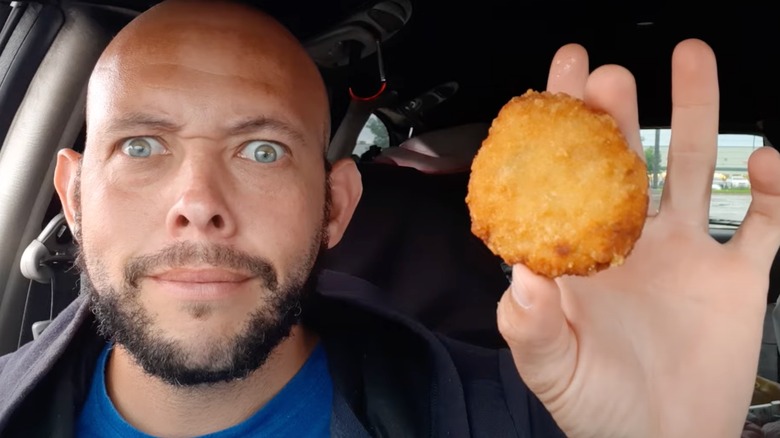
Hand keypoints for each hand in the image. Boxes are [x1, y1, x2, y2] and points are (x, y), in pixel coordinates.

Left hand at [496, 39, 779, 437]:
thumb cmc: (599, 409)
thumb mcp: (553, 372)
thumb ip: (530, 327)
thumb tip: (519, 274)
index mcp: (583, 257)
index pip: (565, 179)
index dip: (561, 132)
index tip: (557, 82)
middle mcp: (633, 243)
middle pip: (625, 160)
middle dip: (616, 112)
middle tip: (609, 75)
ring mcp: (686, 254)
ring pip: (693, 169)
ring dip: (695, 113)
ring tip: (692, 60)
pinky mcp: (736, 278)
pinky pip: (764, 223)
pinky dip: (774, 190)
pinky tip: (767, 160)